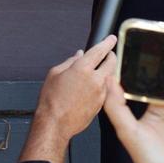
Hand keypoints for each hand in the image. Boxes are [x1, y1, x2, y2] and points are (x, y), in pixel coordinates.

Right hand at [19, 36, 117, 162]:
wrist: (55, 123)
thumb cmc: (51, 100)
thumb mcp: (54, 74)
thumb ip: (69, 62)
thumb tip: (78, 56)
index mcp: (82, 69)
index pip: (100, 50)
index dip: (107, 42)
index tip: (111, 38)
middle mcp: (95, 80)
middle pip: (111, 63)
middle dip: (111, 56)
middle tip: (107, 55)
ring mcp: (100, 93)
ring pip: (109, 77)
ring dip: (105, 72)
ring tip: (94, 74)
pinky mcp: (101, 104)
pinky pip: (104, 90)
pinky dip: (100, 86)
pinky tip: (90, 89)